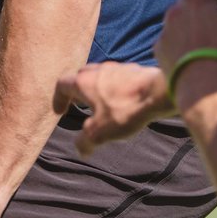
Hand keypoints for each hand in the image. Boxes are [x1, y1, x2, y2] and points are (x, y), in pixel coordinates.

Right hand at [56, 60, 170, 154]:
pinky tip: (121, 100)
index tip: (60, 112)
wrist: (158, 93)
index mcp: (83, 82)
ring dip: (96, 88)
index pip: (62, 85)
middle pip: (80, 76)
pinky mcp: (134, 70)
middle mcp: (97, 70)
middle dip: (76, 91)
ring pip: (100, 75)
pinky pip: (117, 77)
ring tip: (100, 103)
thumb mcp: (99, 133)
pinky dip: (113, 87)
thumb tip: (81, 150)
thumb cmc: (125, 110)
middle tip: (78, 104)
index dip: (58, 99)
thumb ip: (85, 142)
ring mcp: (117, 67)